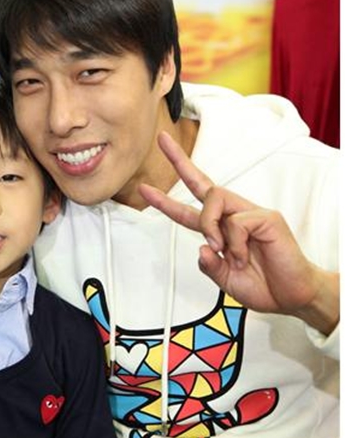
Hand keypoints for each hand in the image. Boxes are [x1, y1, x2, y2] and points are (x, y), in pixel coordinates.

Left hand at [139, 132, 338, 335]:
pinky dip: (235, 243)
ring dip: (209, 223)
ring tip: (223, 249)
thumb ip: (210, 266)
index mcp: (221, 230)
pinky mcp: (267, 218)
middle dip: (179, 161)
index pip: (190, 210)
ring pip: (214, 197)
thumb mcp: (226, 281)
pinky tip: (245, 256)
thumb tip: (202, 247)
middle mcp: (233, 216)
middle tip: (163, 139)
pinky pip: (236, 221)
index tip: (144, 189)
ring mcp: (251, 214)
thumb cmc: (264, 286)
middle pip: (202, 184)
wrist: (292, 297)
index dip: (165, 201)